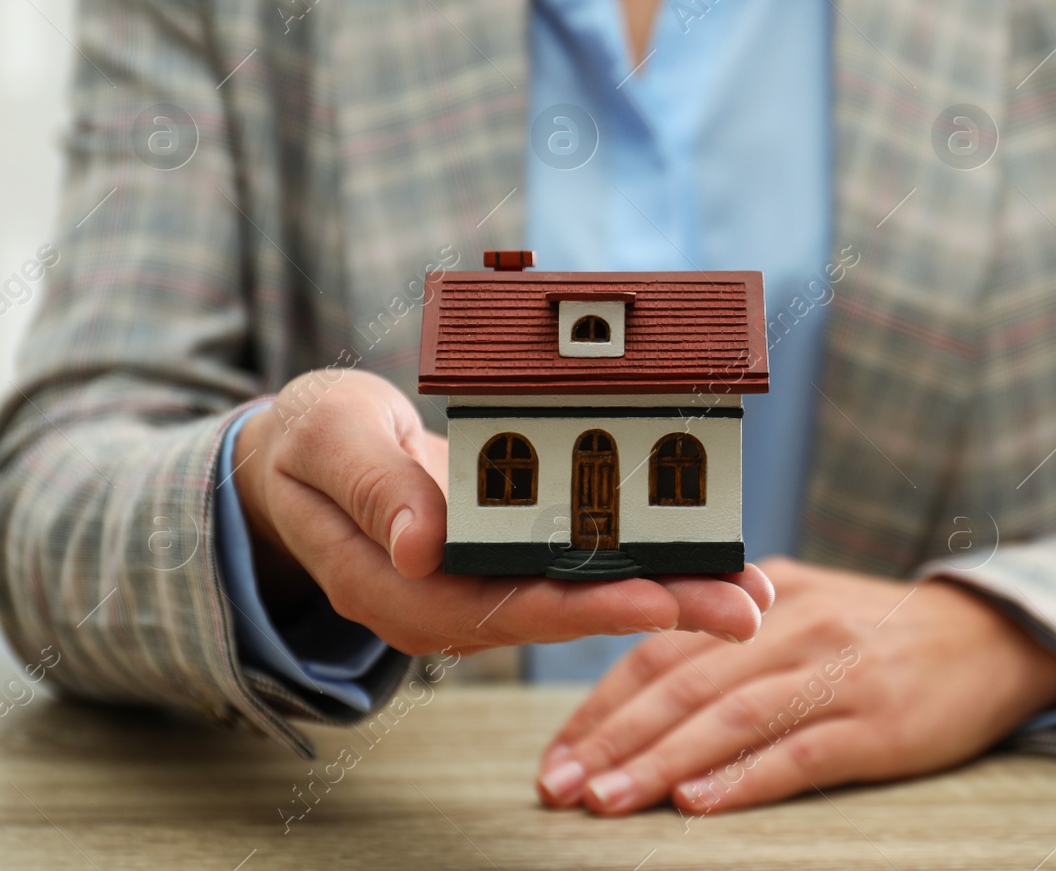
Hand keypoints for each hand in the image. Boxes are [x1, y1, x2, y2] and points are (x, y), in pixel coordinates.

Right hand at [231, 369, 771, 653]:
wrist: (306, 453)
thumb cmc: (312, 440)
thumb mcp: (326, 440)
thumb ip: (372, 487)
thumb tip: (423, 543)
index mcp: (394, 588)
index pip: (500, 608)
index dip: (581, 606)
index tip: (655, 597)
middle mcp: (447, 604)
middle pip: (563, 614)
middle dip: (658, 609)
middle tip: (743, 607)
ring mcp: (479, 587)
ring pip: (583, 596)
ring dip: (670, 594)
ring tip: (749, 590)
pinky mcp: (506, 561)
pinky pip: (580, 566)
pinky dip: (644, 560)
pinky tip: (705, 558)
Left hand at [535, 557, 1055, 815]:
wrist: (991, 638)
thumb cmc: (879, 634)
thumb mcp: (802, 608)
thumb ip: (730, 635)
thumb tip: (642, 683)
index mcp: (764, 594)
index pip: (662, 646)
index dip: (600, 702)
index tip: (555, 752)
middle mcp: (794, 624)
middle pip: (684, 683)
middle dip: (612, 739)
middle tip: (559, 787)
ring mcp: (838, 672)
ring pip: (731, 718)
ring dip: (660, 764)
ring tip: (606, 802)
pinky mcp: (879, 722)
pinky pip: (800, 752)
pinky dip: (743, 780)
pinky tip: (697, 806)